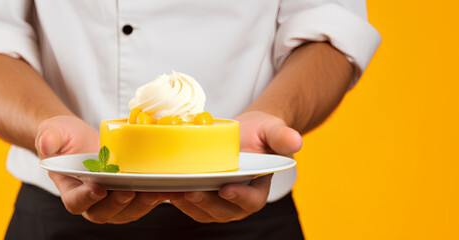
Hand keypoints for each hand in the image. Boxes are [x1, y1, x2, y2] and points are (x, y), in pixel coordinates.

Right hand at [37, 115, 166, 223]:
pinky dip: (157, 195)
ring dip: (142, 204)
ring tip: (156, 191)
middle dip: (118, 204)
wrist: (80, 139)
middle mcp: (91, 201)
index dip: (85, 198)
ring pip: (127, 211)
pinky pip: (144, 200)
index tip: (98, 188)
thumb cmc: (64, 137)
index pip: (75, 201)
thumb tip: (46, 144)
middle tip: (130, 191)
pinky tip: (171, 186)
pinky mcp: (131, 194)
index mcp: (70, 189)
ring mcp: (112, 200)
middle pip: (104, 212)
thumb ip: (48, 137)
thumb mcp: (53, 131)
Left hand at [168, 111, 301, 222]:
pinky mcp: (200, 196)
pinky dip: (176, 197)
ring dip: (187, 204)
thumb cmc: (259, 132)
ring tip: (172, 191)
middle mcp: (237, 200)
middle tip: (192, 192)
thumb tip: (295, 142)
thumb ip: (281, 136)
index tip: (226, 189)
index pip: (252, 200)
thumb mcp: (272, 129)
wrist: (242, 134)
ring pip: (202, 211)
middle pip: (223, 211)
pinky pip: (188, 203)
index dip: (240, 197)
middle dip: (207, 204)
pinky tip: (162, 187)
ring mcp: (217, 201)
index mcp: (258, 189)